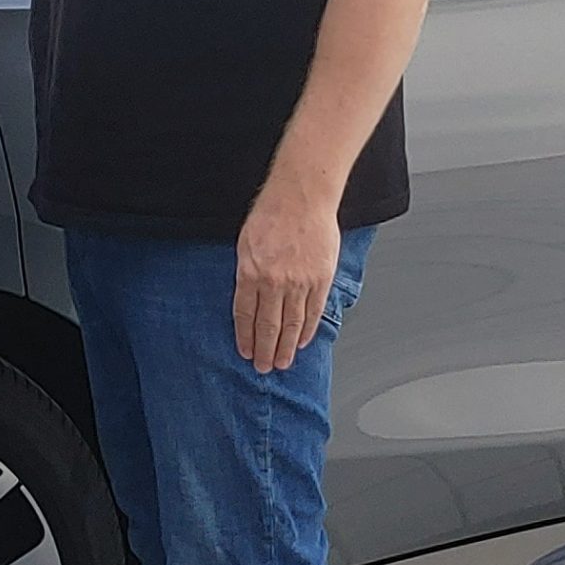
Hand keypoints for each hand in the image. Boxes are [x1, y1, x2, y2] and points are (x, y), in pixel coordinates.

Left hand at [235, 187, 341, 373]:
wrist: (302, 197)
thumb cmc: (272, 213)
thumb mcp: (245, 243)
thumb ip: (246, 273)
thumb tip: (248, 299)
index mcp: (250, 272)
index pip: (245, 315)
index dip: (246, 337)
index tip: (246, 352)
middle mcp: (274, 282)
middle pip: (268, 326)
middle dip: (265, 351)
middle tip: (264, 367)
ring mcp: (299, 282)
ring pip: (292, 324)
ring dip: (286, 347)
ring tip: (283, 363)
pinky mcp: (320, 279)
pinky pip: (313, 312)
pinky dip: (307, 330)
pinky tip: (302, 341)